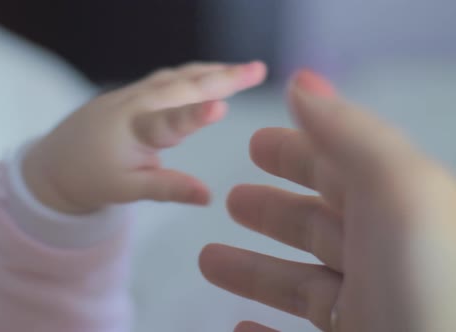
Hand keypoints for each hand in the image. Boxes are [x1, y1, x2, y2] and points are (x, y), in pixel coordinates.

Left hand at [23, 62, 266, 213]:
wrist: (56, 161)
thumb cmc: (92, 178)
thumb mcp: (128, 190)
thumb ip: (168, 189)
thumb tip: (209, 196)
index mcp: (133, 132)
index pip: (169, 122)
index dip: (195, 116)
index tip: (221, 105)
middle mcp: (136, 105)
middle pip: (183, 87)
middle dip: (223, 77)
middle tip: (258, 71)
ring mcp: (134, 94)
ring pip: (178, 76)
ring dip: (213, 71)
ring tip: (246, 70)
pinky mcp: (134, 92)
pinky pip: (170, 77)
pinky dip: (195, 73)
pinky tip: (211, 74)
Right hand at [199, 70, 455, 330]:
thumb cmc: (434, 290)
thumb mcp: (400, 193)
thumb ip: (349, 135)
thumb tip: (304, 83)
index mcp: (403, 217)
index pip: (344, 170)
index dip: (301, 150)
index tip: (257, 142)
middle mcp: (390, 266)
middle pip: (320, 228)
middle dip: (272, 211)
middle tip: (229, 198)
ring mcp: (373, 319)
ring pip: (303, 288)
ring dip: (254, 272)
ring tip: (209, 258)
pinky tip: (240, 330)